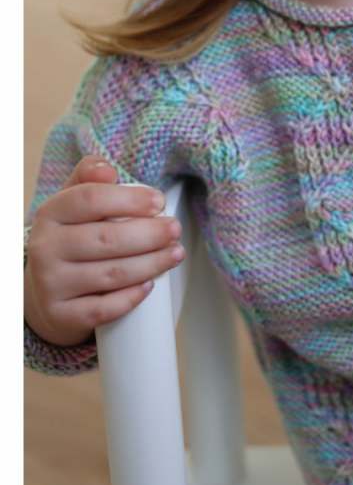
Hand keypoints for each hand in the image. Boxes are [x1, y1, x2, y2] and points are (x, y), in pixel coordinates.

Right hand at [24, 156, 183, 346]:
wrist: (43, 290)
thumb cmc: (70, 237)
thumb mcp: (73, 203)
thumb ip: (90, 178)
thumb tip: (107, 169)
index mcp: (50, 213)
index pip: (90, 199)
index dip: (130, 199)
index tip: (159, 202)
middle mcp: (45, 248)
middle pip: (106, 238)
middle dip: (150, 234)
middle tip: (175, 229)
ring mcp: (51, 284)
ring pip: (111, 274)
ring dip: (151, 263)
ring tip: (175, 253)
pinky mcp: (61, 315)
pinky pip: (104, 308)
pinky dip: (131, 296)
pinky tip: (150, 284)